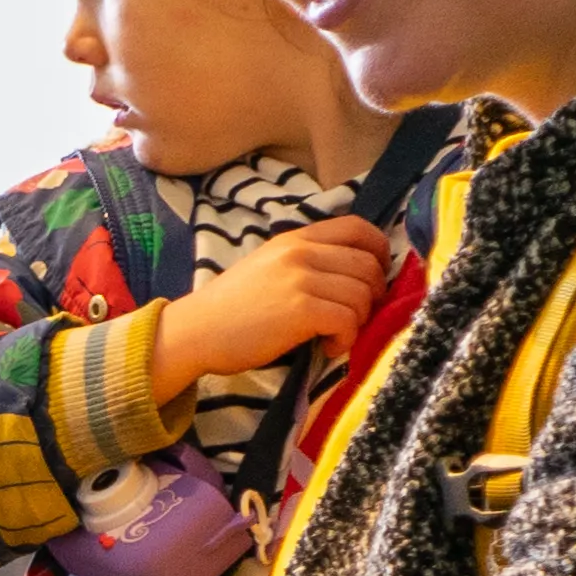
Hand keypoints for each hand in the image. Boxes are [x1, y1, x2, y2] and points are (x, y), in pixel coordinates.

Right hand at [151, 218, 396, 397]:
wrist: (195, 331)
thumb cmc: (230, 308)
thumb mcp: (269, 267)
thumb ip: (307, 261)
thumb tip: (353, 275)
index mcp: (296, 238)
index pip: (359, 228)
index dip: (379, 253)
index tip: (374, 278)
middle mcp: (302, 252)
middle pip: (368, 266)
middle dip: (372, 296)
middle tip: (353, 317)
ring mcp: (301, 279)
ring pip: (363, 295)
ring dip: (358, 322)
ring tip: (335, 335)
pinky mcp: (300, 309)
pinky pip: (348, 320)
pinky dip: (345, 339)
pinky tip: (327, 347)